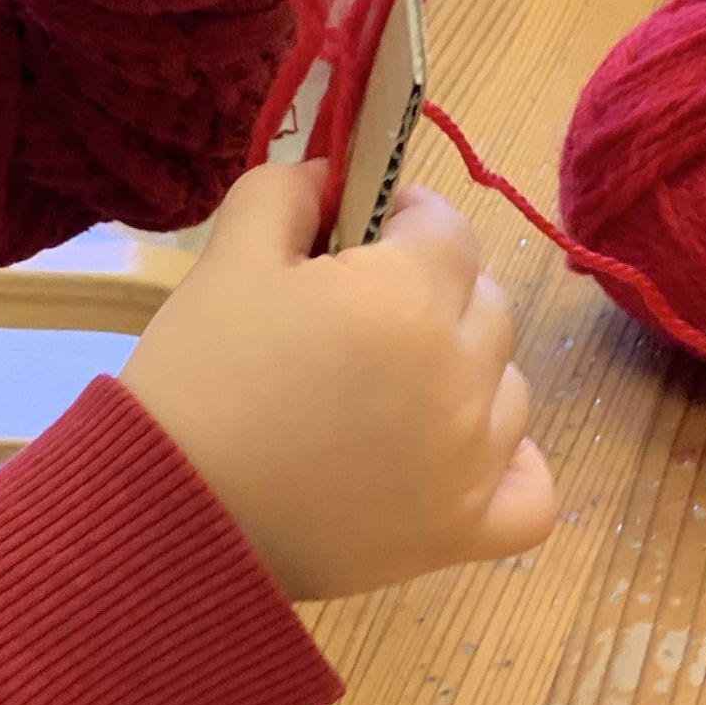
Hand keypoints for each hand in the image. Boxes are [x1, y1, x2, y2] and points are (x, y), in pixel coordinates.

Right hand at [120, 166, 556, 601]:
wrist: (172, 514)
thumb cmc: (197, 376)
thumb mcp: (226, 259)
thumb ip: (285, 191)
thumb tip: (332, 173)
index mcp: (404, 297)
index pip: (445, 226)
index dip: (400, 216)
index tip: (355, 232)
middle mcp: (458, 374)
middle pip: (485, 300)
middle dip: (431, 288)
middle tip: (355, 313)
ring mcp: (471, 460)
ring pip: (508, 383)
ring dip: (463, 369)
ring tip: (387, 387)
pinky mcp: (463, 531)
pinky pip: (533, 490)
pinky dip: (509, 464)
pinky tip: (458, 450)